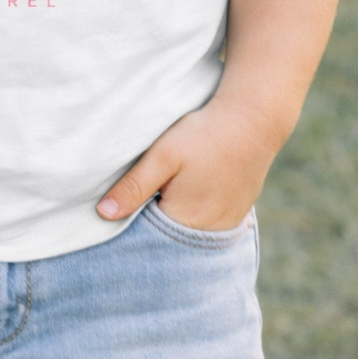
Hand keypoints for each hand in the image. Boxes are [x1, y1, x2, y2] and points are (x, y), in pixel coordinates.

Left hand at [95, 98, 284, 230]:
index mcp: (185, 222)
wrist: (253, 120)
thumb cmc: (204, 135)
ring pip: (190, 232)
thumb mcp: (163, 156)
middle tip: (149, 194)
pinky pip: (210, 224)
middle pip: (170, 238)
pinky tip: (192, 194)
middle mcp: (210, 233)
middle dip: (154, 224)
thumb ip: (134, 186)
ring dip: (177, 219)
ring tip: (170, 193)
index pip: (148, 238)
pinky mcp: (239, 213)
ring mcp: (228, 224)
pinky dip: (197, 215)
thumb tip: (103, 214)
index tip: (123, 208)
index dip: (133, 223)